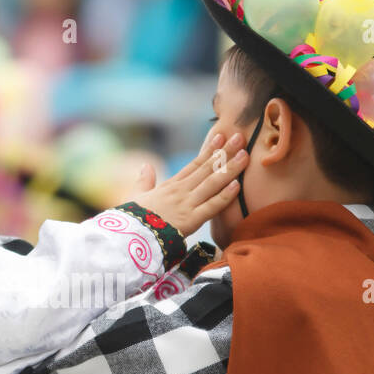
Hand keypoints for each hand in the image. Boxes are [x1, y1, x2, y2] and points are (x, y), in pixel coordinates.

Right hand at [128, 132, 246, 237]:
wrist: (129, 237)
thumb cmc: (133, 219)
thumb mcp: (136, 196)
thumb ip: (144, 181)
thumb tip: (146, 166)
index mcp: (170, 185)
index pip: (194, 164)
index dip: (209, 150)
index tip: (221, 137)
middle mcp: (181, 191)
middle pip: (207, 169)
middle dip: (225, 153)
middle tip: (240, 137)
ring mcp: (187, 204)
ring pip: (212, 184)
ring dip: (230, 169)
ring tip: (245, 155)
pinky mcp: (190, 221)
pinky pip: (211, 207)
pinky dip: (225, 196)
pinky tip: (237, 185)